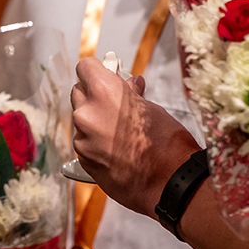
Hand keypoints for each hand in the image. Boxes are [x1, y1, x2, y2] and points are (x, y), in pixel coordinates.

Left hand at [70, 56, 199, 218]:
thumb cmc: (166, 143)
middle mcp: (87, 112)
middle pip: (79, 92)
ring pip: (81, 119)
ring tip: (119, 130)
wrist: (170, 182)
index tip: (104, 73)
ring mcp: (82, 137)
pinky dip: (94, 141)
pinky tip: (116, 148)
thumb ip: (130, 95)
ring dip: (94, 120)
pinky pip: (83, 141)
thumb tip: (128, 86)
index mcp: (103, 91)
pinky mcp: (82, 159)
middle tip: (113, 102)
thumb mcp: (151, 107)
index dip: (96, 70)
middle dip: (93, 95)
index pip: (85, 67)